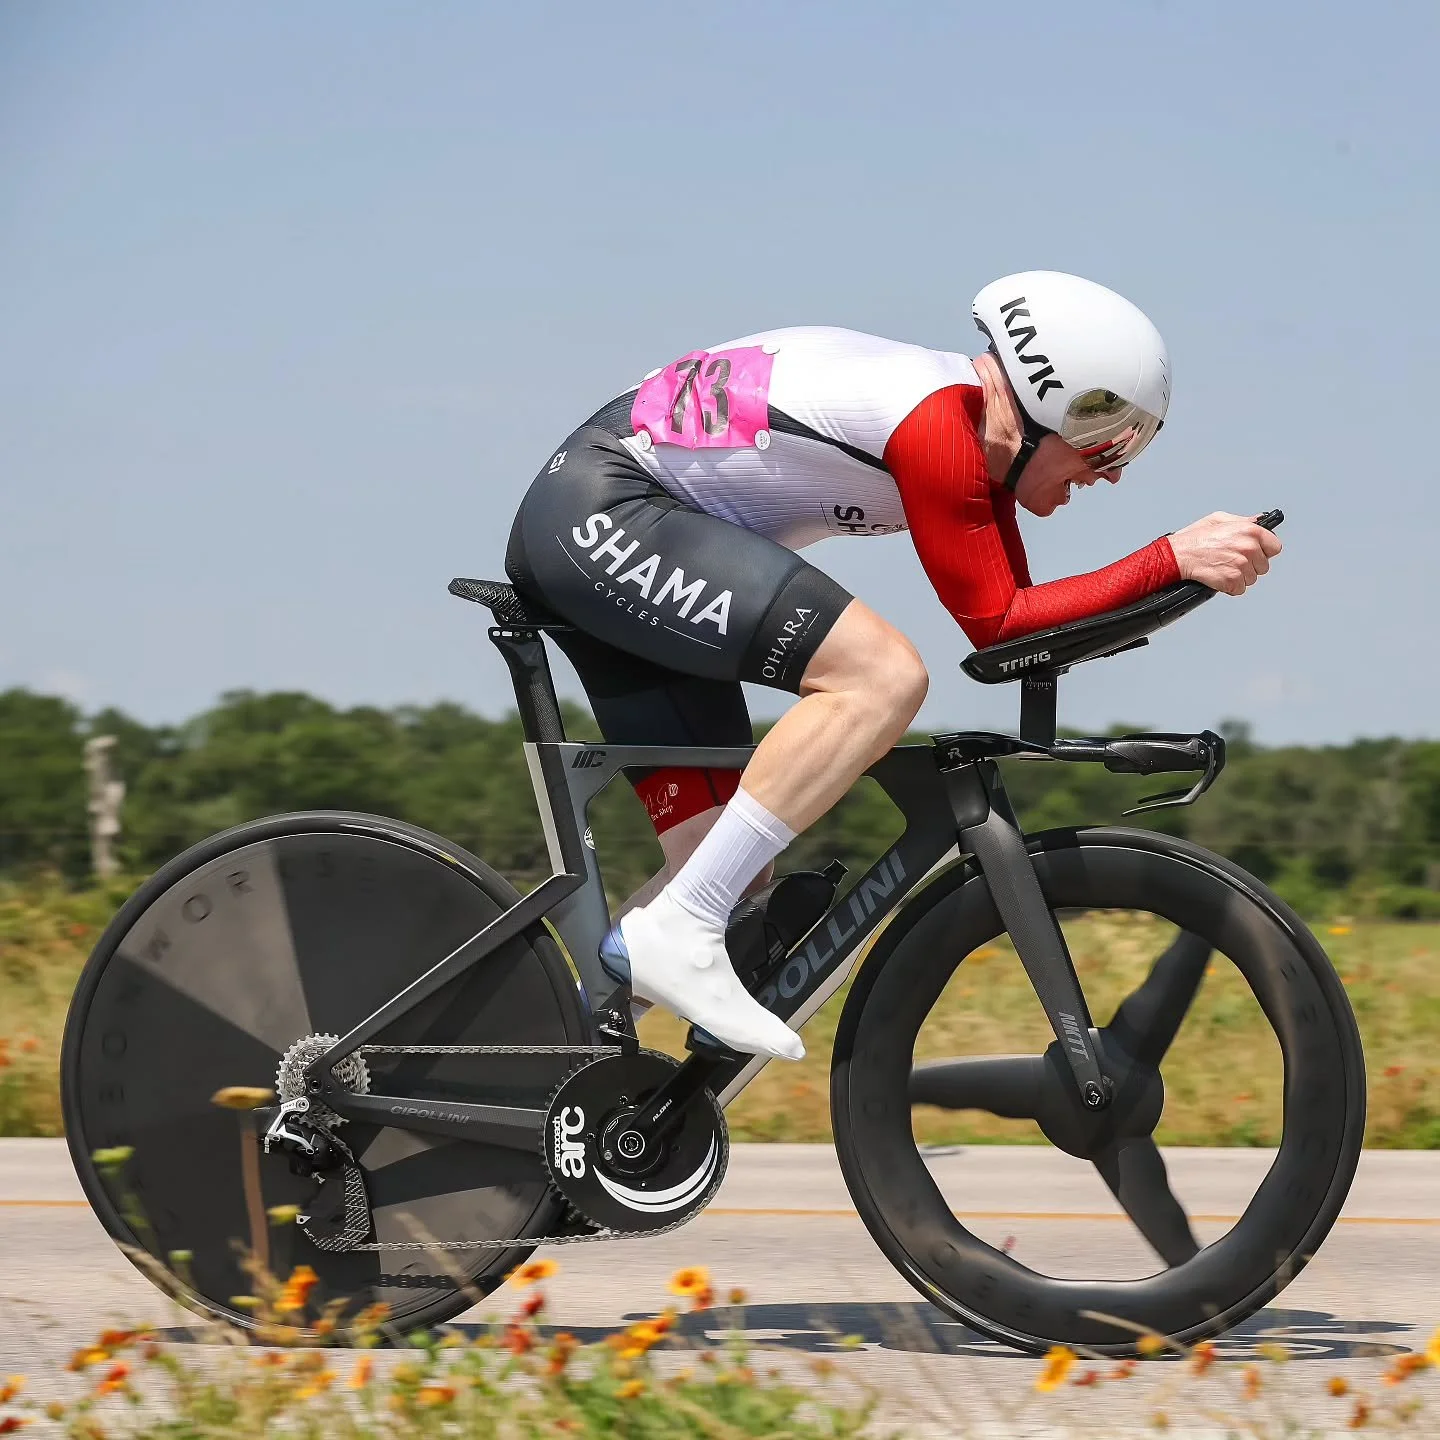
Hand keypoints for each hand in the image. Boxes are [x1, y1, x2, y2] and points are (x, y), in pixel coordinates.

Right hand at [1168, 512, 1282, 595]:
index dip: (1264, 551)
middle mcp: (1248, 547)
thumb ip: (1243, 520)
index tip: (1255, 553)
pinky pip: (1240, 589)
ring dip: (1240, 577)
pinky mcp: (1232, 580)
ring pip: (1252, 579)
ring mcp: (1241, 565)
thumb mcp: (1219, 519)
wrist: (1178, 555)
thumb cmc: (1194, 538)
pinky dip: (1230, 587)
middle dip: (1250, 566)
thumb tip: (1259, 521)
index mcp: (1249, 531)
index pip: (1275, 547)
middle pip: (1263, 566)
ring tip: (1224, 568)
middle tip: (1233, 561)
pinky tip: (1220, 576)